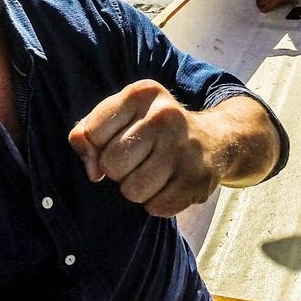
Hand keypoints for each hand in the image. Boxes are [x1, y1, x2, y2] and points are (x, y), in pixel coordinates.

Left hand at [68, 80, 225, 216]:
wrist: (213, 140)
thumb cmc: (152, 130)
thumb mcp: (120, 116)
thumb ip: (87, 134)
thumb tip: (92, 171)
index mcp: (142, 93)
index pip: (93, 133)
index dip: (97, 147)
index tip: (115, 143)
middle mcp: (165, 115)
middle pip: (111, 164)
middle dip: (118, 170)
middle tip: (138, 160)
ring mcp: (184, 147)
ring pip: (131, 190)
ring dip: (137, 189)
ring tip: (153, 173)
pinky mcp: (197, 177)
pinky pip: (156, 207)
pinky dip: (158, 203)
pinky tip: (170, 184)